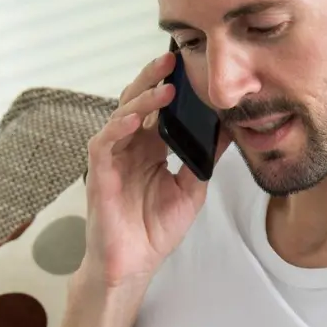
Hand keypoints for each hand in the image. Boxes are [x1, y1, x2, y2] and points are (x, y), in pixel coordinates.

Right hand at [80, 52, 231, 294]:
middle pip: (137, 103)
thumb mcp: (191, 188)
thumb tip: (228, 131)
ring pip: (121, 116)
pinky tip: (136, 120)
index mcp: (150, 149)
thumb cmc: (155, 230)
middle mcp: (130, 148)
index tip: (190, 69)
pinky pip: (104, 143)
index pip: (158, 109)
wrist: (134, 264)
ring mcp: (113, 159)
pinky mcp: (99, 175)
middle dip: (153, 80)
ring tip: (166, 89)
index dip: (170, 88)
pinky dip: (118, 128)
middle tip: (173, 62)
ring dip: (142, 100)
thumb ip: (204, 158)